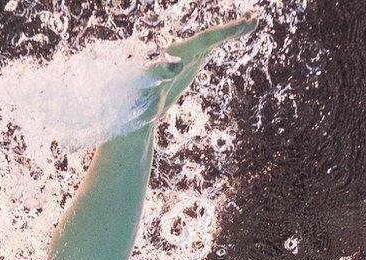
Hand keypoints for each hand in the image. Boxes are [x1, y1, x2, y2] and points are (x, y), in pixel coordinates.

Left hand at [137, 15, 258, 122]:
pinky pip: (210, 48)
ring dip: (231, 31)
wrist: (134, 110)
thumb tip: (176, 64)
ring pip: (213, 39)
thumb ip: (161, 73)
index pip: (205, 39)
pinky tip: (231, 37)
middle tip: (253, 20)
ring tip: (252, 22)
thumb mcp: (149, 86)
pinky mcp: (189, 65)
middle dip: (232, 28)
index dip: (225, 32)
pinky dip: (222, 41)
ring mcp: (187, 57)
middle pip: (211, 36)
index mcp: (175, 53)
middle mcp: (181, 51)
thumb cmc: (139, 99)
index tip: (244, 24)